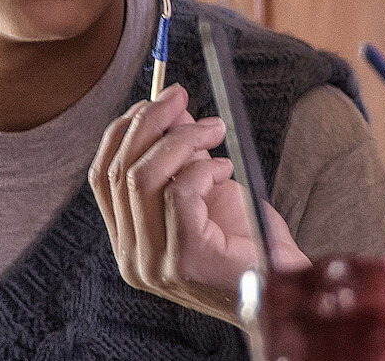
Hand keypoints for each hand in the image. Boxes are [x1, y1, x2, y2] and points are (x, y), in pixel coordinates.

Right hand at [90, 84, 309, 323]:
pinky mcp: (184, 260)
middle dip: (151, 122)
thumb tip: (172, 105)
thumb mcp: (207, 188)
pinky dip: (203, 168)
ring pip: (144, 176)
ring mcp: (153, 263)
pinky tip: (226, 170)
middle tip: (182, 96)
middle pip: (119, 170)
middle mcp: (132, 257)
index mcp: (128, 242)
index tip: (156, 100)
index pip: (102, 176)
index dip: (125, 131)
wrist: (282, 288)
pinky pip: (179, 192)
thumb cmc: (247, 242)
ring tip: (215, 130)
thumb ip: (183, 155)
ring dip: (183, 139)